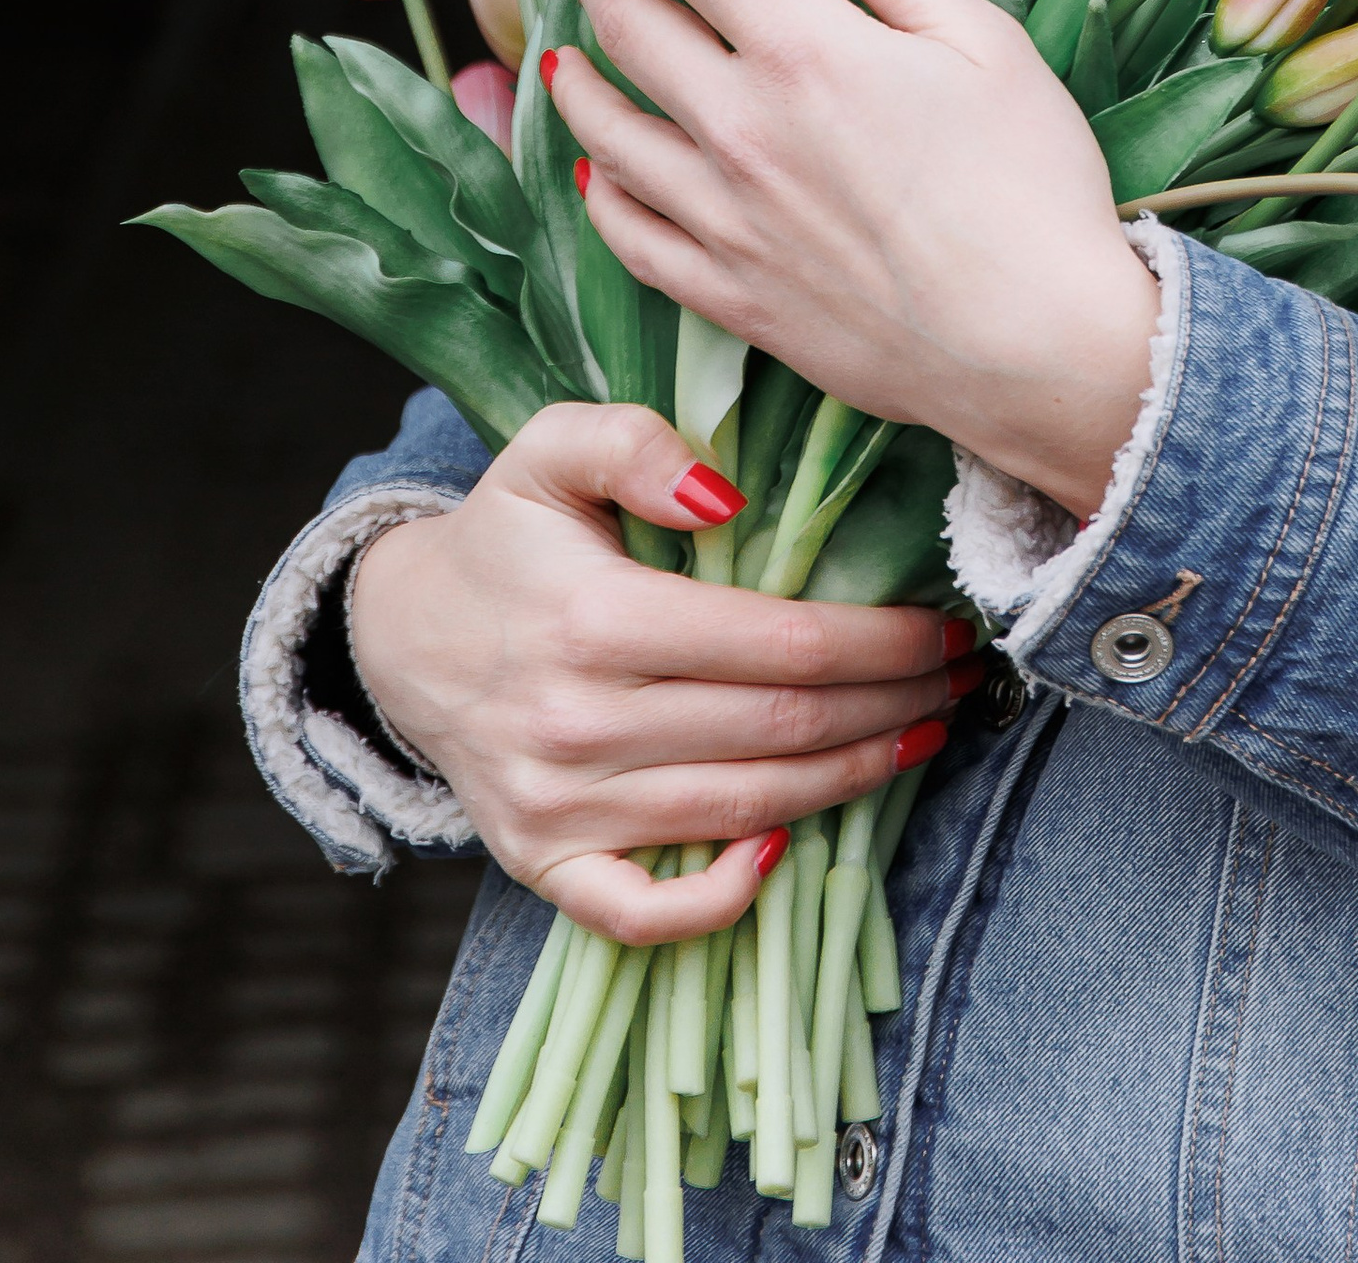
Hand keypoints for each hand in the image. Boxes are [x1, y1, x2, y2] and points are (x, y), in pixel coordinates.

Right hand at [346, 400, 968, 942]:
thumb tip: (728, 494)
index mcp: (597, 618)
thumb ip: (635, 444)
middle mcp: (580, 723)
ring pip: (744, 811)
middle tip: (957, 680)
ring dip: (851, 782)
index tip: (945, 628)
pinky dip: (724, 899)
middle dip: (891, 705)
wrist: (400, 637)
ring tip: (919, 737)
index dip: (884, 642)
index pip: (782, 644)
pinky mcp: (543, 863)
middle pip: (782, 729)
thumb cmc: (506, 537)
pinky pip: (644, 912)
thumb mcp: (550, 449)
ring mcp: (560, 807)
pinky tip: (788, 851)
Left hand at [549, 0, 1159, 517]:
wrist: (1042, 350)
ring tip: (564, 48)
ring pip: (604, 128)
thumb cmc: (1032, 185)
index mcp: (803, 46)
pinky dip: (599, 191)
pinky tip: (599, 168)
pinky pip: (628, 235)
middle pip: (623, 22)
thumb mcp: (983, 40)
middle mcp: (740, 125)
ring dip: (574, 73)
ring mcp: (724, 217)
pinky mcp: (730, 297)